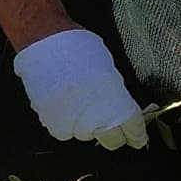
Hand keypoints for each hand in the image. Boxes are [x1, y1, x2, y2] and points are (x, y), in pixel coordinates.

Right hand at [13, 28, 148, 149]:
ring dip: (87, 126)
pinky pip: (65, 132)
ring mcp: (74, 121)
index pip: (133, 129)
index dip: (136, 135)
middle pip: (111, 139)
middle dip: (113, 133)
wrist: (44, 40)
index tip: (136, 139)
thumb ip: (116, 95)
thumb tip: (119, 112)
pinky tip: (64, 108)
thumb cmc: (79, 47)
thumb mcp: (108, 69)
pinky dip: (66, 124)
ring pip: (87, 135)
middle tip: (108, 123)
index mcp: (117, 100)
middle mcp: (97, 115)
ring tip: (79, 105)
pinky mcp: (52, 122)